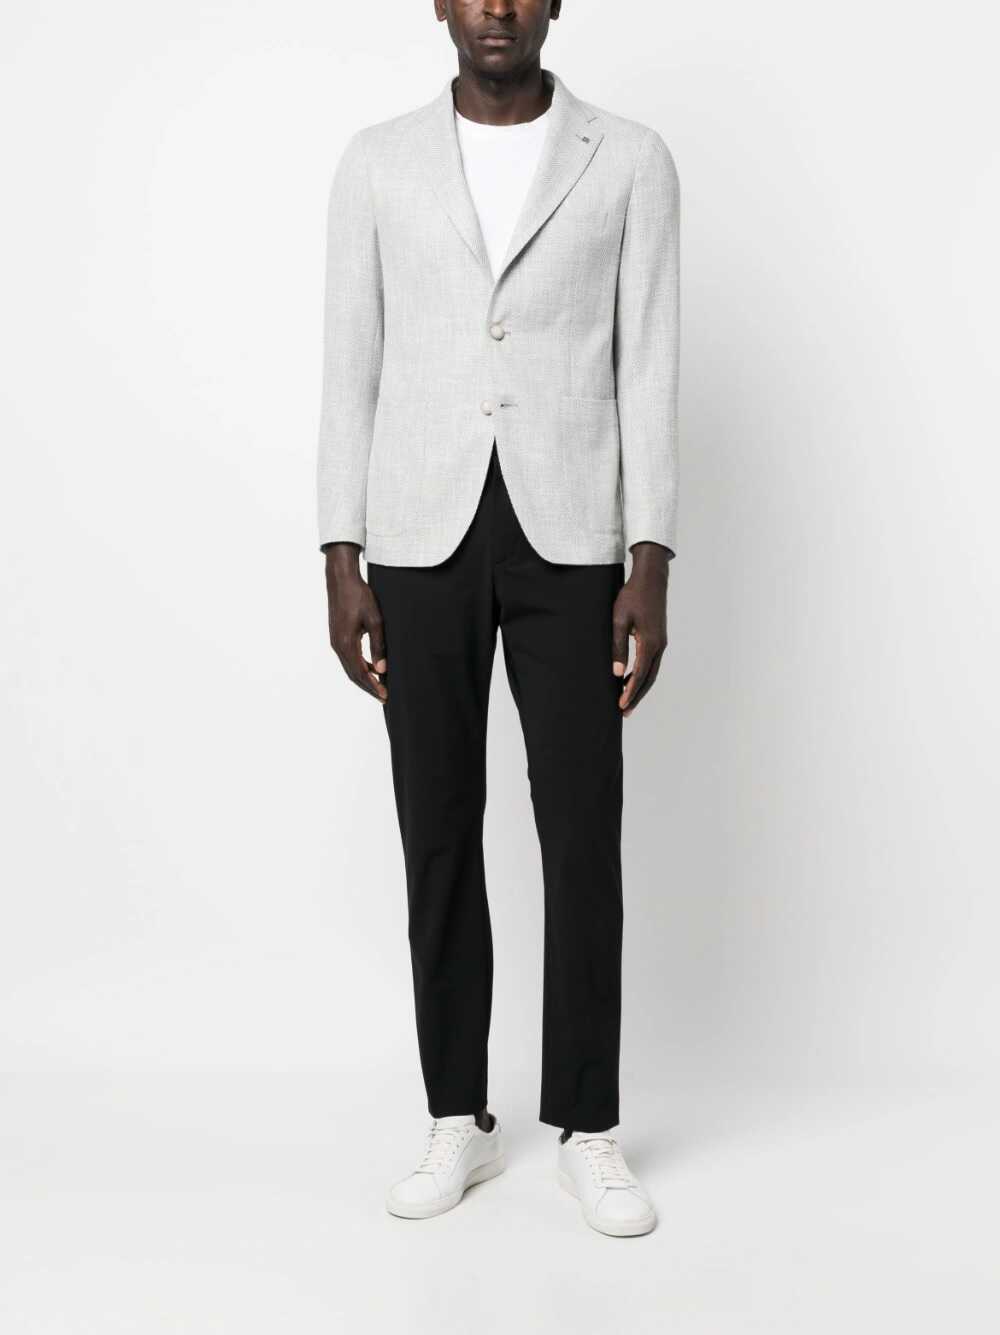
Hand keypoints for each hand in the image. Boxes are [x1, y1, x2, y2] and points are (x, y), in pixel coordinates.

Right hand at [324, 543, 386, 702]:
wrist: (341, 579)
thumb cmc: (359, 596)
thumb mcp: (375, 621)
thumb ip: (378, 646)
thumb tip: (382, 670)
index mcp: (346, 644)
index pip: (360, 673)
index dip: (373, 686)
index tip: (385, 695)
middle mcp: (337, 645)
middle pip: (353, 674)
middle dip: (368, 686)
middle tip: (384, 696)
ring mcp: (335, 641)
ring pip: (350, 667)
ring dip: (364, 677)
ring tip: (380, 685)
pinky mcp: (337, 636)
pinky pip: (348, 657)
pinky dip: (360, 665)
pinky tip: (372, 667)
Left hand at [611, 543, 669, 717]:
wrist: (651, 578)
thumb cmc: (632, 596)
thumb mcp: (619, 620)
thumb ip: (618, 646)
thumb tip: (617, 672)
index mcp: (650, 643)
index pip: (640, 675)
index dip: (630, 692)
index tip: (621, 705)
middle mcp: (659, 645)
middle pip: (649, 678)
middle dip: (636, 696)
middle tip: (624, 711)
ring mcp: (661, 642)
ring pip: (652, 672)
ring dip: (640, 686)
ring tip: (626, 700)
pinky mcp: (658, 637)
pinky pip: (652, 662)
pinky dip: (643, 674)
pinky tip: (631, 677)